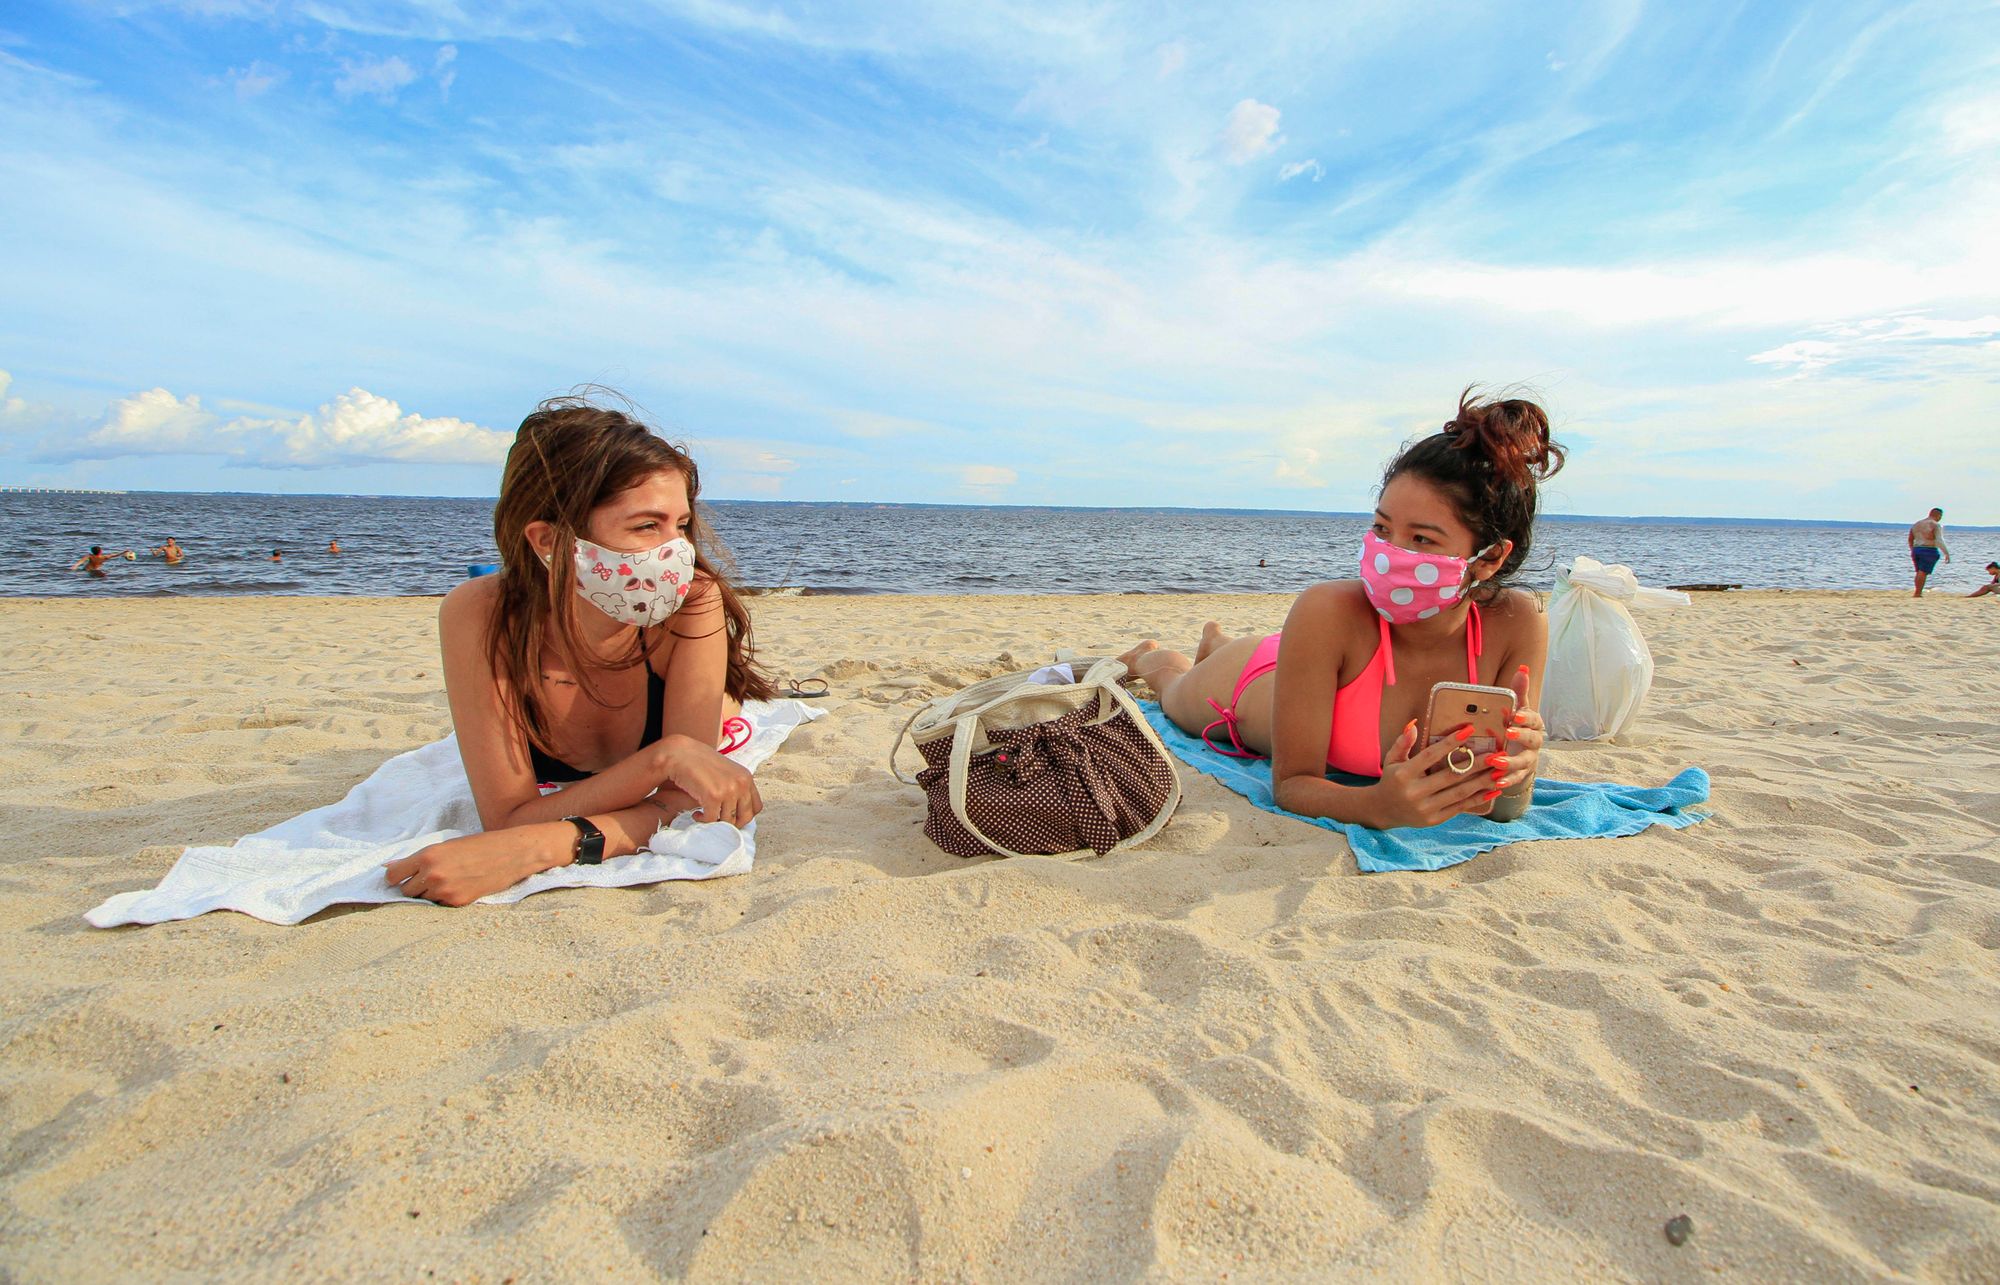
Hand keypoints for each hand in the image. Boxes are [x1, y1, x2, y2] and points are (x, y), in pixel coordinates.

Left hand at [383, 825, 563, 905]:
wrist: (513, 853)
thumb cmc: (481, 845)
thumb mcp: (447, 845)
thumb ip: (419, 858)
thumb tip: (390, 867)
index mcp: (428, 856)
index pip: (392, 875)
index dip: (395, 877)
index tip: (400, 877)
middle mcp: (433, 875)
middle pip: (406, 891)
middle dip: (414, 886)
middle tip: (430, 878)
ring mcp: (445, 891)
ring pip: (423, 900)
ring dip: (430, 893)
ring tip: (449, 881)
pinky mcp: (458, 902)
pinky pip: (440, 905)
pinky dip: (446, 898)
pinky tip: (461, 886)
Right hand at [656, 736, 762, 827]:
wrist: (680, 754)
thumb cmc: (700, 763)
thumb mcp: (727, 773)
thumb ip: (736, 788)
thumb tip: (738, 813)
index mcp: (746, 778)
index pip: (756, 807)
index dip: (744, 816)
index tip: (730, 817)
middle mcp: (741, 784)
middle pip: (746, 818)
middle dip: (731, 823)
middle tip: (717, 821)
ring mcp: (729, 790)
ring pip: (728, 821)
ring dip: (714, 822)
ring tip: (703, 814)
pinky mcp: (713, 796)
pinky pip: (712, 820)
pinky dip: (702, 820)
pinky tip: (695, 814)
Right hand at [1369, 721, 1506, 827]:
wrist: (1383, 811)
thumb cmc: (1392, 780)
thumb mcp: (1392, 759)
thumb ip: (1403, 742)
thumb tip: (1414, 724)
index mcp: (1404, 774)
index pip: (1430, 755)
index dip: (1450, 743)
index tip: (1469, 730)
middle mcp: (1415, 792)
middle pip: (1451, 775)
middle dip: (1476, 764)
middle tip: (1497, 754)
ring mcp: (1425, 808)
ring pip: (1460, 792)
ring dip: (1483, 782)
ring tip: (1500, 771)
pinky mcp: (1434, 819)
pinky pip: (1460, 807)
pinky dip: (1478, 799)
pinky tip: (1494, 790)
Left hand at [1492, 664, 1545, 793]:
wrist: (1523, 750)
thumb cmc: (1517, 724)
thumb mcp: (1519, 708)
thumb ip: (1520, 691)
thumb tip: (1523, 668)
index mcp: (1533, 724)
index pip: (1533, 719)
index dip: (1525, 718)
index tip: (1515, 715)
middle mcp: (1534, 742)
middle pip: (1532, 740)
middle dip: (1520, 737)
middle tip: (1508, 733)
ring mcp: (1529, 759)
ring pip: (1523, 762)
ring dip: (1510, 762)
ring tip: (1495, 761)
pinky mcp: (1522, 773)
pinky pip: (1516, 778)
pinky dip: (1507, 780)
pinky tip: (1496, 782)